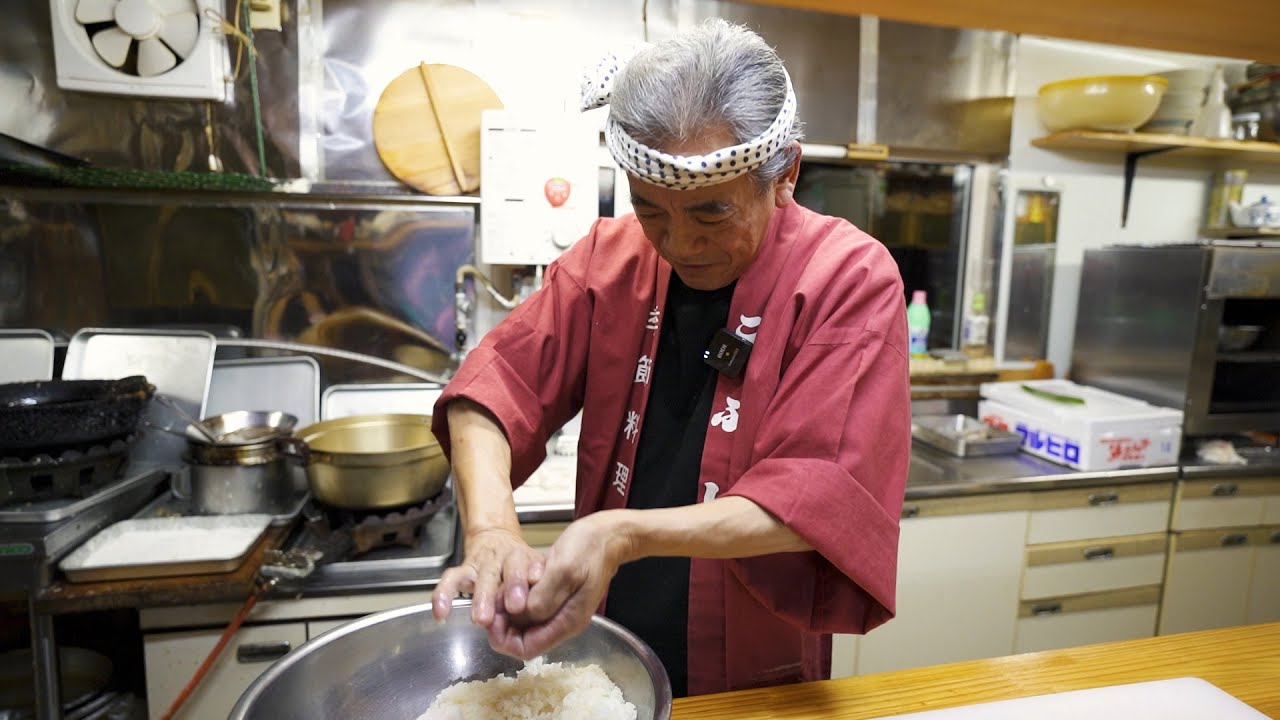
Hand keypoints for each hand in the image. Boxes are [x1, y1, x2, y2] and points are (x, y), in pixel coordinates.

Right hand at [432, 527, 544, 627]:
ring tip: (480, 619)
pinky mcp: (463, 570)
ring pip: (480, 577)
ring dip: (480, 598)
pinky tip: (440, 614)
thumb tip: (549, 603)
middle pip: (507, 570)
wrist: (495, 536)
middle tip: (514, 608)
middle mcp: (503, 559)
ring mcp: (482, 564)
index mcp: (524, 557)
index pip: (527, 565)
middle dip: (509, 588)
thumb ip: (541, 581)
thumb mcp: (534, 565)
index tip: (529, 594)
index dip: (527, 581)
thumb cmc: (519, 561)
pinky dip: (443, 595)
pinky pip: (450, 580)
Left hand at [485, 511, 634, 658]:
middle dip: (504, 621)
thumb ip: (543, 597)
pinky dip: (519, 594)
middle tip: (495, 598)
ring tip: (506, 585)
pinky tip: (519, 576)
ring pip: (523, 619)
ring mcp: (558, 608)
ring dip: (510, 605)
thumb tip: (520, 615)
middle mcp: (561, 620)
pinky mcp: (554, 594)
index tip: (491, 619)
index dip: (504, 639)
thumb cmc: (590, 549)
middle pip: (522, 636)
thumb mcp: (565, 569)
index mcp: (567, 622)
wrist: (609, 534)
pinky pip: (529, 603)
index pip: (527, 649)